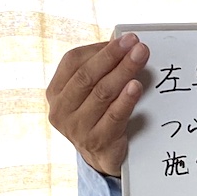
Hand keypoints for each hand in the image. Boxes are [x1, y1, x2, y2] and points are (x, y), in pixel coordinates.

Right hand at [46, 33, 148, 176]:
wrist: (101, 156)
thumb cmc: (98, 115)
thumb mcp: (90, 93)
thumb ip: (100, 69)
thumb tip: (121, 40)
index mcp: (56, 92)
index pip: (73, 62)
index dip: (99, 49)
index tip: (124, 39)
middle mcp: (61, 110)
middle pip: (88, 76)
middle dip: (113, 56)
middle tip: (135, 43)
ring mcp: (77, 128)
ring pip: (102, 93)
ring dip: (123, 72)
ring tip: (140, 57)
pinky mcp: (97, 141)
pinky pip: (114, 116)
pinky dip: (126, 99)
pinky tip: (136, 86)